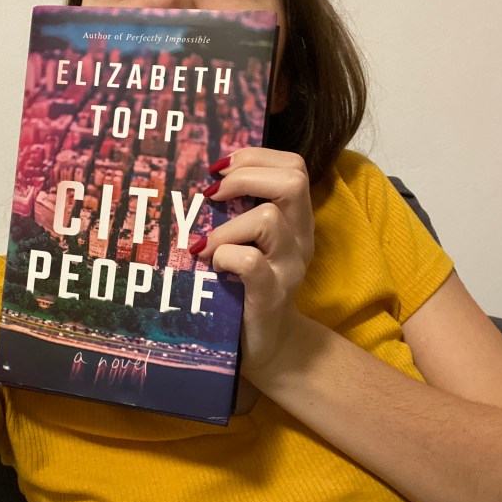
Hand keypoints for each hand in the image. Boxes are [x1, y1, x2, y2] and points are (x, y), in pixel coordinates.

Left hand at [192, 147, 314, 375]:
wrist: (267, 345)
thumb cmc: (246, 286)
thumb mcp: (249, 241)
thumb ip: (238, 210)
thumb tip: (201, 176)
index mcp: (295, 219)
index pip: (294, 165)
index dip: (255, 156)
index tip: (218, 169)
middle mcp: (300, 238)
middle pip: (293, 179)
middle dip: (245, 176)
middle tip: (212, 194)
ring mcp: (288, 267)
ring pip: (269, 218)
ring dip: (226, 226)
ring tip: (204, 244)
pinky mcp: (271, 296)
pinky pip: (250, 262)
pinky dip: (224, 256)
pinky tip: (212, 266)